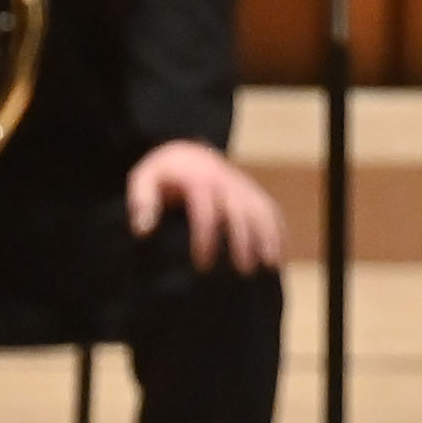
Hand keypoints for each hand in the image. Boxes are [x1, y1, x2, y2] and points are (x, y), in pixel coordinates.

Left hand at [123, 140, 286, 272]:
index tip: (203, 264)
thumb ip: (142, 202)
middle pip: (240, 212)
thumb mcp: (144, 179)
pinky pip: (270, 210)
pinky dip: (278, 231)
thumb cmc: (164, 174)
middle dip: (243, 241)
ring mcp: (243, 187)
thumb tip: (144, 230)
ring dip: (268, 236)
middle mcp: (225, 182)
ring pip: (261, 210)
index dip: (206, 239)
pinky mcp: (253, 193)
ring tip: (271, 266)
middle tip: (243, 271)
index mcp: (199, 180)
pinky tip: (279, 256)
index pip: (206, 211)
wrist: (188, 152)